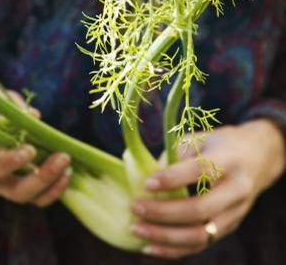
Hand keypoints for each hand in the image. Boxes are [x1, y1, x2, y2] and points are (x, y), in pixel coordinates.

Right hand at [0, 98, 71, 206]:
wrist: (3, 129)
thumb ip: (5, 105)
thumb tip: (31, 117)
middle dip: (4, 165)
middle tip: (28, 150)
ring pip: (15, 193)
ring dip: (40, 178)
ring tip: (62, 158)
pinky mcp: (22, 193)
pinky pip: (38, 200)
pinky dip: (55, 189)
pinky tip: (67, 172)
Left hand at [130, 119, 285, 258]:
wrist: (257, 158)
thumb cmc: (216, 146)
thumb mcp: (197, 140)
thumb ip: (171, 156)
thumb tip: (136, 175)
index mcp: (229, 160)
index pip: (201, 171)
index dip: (172, 179)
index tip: (145, 183)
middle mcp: (237, 190)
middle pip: (199, 209)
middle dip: (163, 212)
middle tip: (134, 208)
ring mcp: (235, 213)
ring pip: (200, 234)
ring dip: (164, 236)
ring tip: (136, 229)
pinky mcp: (228, 228)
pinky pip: (200, 245)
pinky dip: (172, 250)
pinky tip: (148, 247)